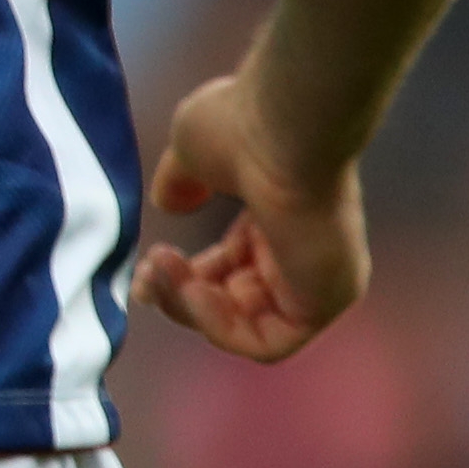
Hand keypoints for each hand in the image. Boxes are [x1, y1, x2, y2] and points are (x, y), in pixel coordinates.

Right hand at [131, 69, 368, 363]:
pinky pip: (268, 342)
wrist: (284, 125)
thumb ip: (182, 181)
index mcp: (281, 215)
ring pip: (246, 325)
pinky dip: (222, 327)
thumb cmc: (243, 125)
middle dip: (181, 295)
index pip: (232, 267)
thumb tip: (168, 204)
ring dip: (191, 307)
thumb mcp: (194, 152)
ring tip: (161, 274)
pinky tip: (193, 292)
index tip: (146, 267)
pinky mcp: (324, 303)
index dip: (186, 275)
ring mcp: (319, 280)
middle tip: (144, 279)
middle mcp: (304, 252)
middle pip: (236, 301)